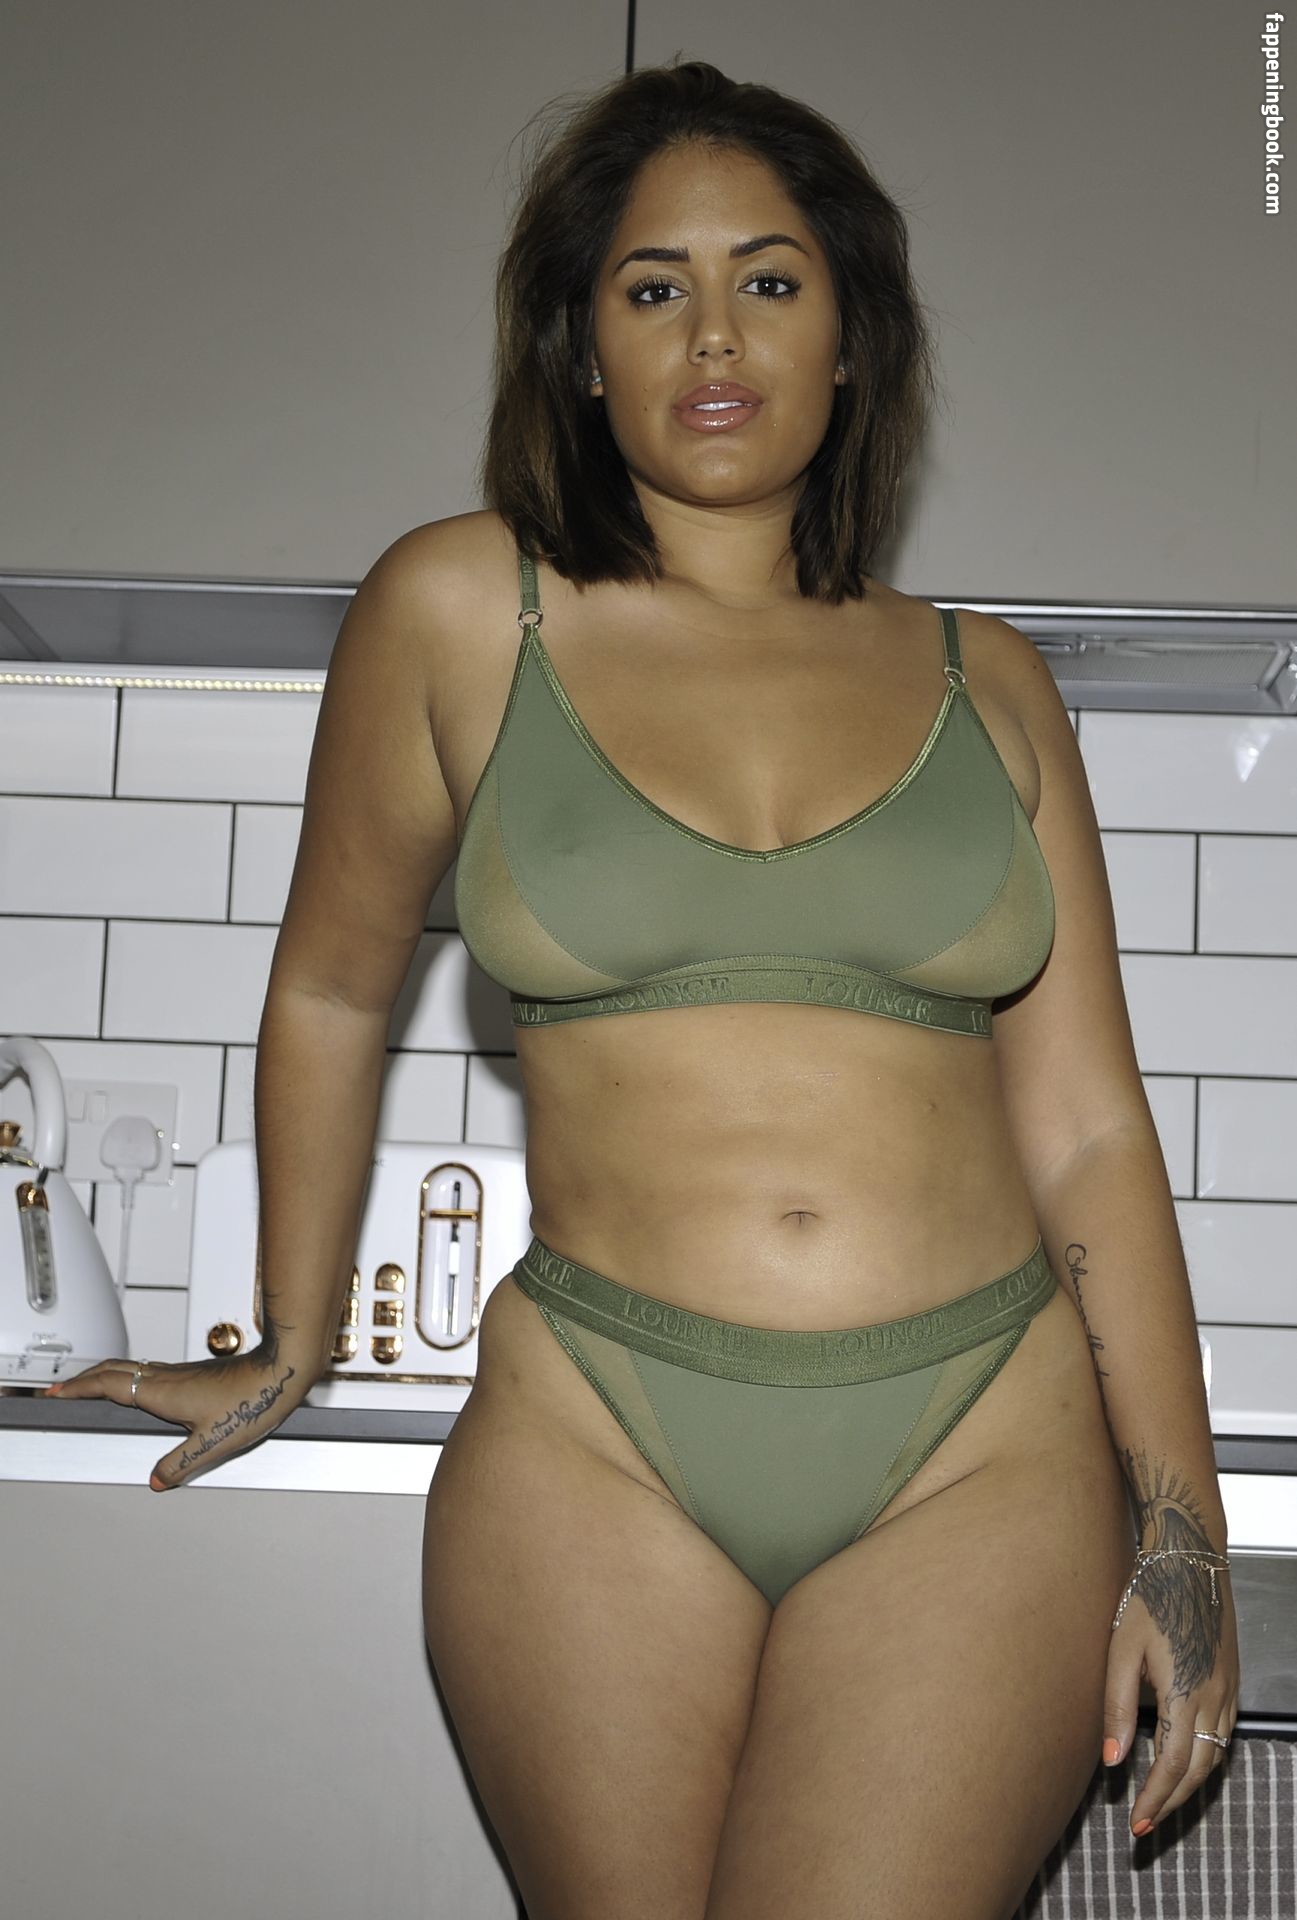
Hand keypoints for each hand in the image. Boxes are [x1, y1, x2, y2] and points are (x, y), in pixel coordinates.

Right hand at [43, 1347, 313, 1489]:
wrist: (280, 1369)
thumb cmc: (253, 1399)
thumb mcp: (213, 1442)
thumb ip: (180, 1464)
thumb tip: (157, 1481)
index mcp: (162, 1391)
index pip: (108, 1385)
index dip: (78, 1389)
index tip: (56, 1395)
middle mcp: (167, 1377)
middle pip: (113, 1370)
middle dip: (83, 1379)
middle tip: (63, 1391)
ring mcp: (180, 1373)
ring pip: (131, 1368)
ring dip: (105, 1375)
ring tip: (90, 1388)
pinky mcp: (192, 1374)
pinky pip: (147, 1371)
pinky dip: (127, 1377)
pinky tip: (136, 1390)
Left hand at [1102, 1550, 1240, 1837]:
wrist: (1189, 1560)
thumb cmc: (1149, 1597)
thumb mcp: (1121, 1649)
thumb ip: (1116, 1707)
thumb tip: (1112, 1760)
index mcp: (1185, 1694)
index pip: (1173, 1766)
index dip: (1155, 1800)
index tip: (1136, 1825)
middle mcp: (1214, 1698)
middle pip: (1198, 1770)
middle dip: (1171, 1801)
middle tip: (1145, 1824)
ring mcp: (1228, 1689)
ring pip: (1215, 1755)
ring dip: (1189, 1783)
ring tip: (1160, 1798)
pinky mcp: (1231, 1679)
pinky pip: (1223, 1733)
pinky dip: (1206, 1757)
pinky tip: (1186, 1759)